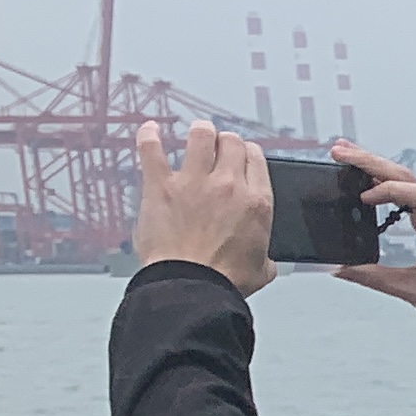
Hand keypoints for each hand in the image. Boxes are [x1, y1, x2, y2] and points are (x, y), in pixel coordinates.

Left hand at [130, 120, 276, 294]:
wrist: (192, 287)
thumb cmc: (224, 282)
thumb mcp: (262, 269)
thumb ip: (265, 256)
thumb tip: (265, 261)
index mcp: (256, 202)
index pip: (256, 158)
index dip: (248, 153)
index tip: (242, 156)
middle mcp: (228, 184)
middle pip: (231, 142)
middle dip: (226, 141)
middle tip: (219, 147)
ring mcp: (193, 182)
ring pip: (200, 135)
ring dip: (199, 132)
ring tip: (196, 133)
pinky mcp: (161, 186)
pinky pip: (152, 149)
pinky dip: (149, 135)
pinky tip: (150, 129)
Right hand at [331, 144, 415, 344]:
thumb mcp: (414, 292)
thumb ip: (375, 279)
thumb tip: (340, 269)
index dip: (389, 191)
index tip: (363, 198)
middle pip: (407, 178)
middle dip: (372, 162)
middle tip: (339, 152)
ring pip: (408, 181)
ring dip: (377, 167)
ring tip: (346, 156)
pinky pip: (409, 193)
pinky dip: (386, 182)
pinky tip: (366, 181)